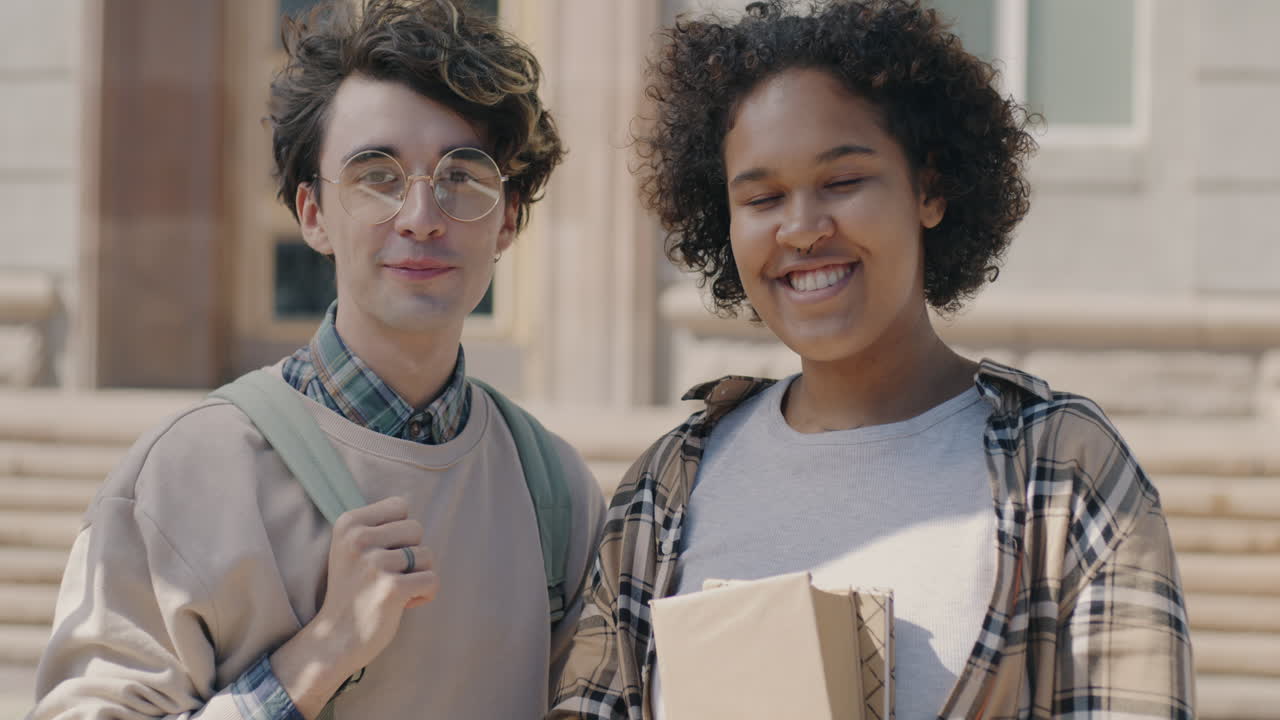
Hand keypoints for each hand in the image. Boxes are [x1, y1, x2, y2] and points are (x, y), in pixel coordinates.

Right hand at [272, 496, 438, 716]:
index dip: (399, 532)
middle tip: (387, 576)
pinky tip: (403, 604)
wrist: (335, 638)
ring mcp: (374, 564)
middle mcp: (358, 540)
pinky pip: (432, 580)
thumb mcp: (351, 547)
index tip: (379, 553)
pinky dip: (425, 594)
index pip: (400, 506)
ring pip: (427, 555)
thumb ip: (377, 525)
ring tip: (393, 590)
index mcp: (348, 524)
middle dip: (411, 553)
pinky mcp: (392, 589)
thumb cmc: (353, 589)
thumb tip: (408, 504)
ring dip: (418, 576)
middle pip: (416, 528)